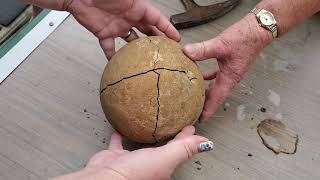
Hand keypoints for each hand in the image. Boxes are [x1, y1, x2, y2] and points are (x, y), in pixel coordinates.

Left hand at [26, 0, 179, 58]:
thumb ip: (136, 1)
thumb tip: (148, 7)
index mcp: (136, 7)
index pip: (156, 19)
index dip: (167, 28)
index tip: (176, 38)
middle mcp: (129, 18)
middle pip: (147, 31)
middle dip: (158, 40)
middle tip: (167, 51)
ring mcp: (117, 26)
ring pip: (132, 41)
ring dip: (139, 49)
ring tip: (148, 60)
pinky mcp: (104, 33)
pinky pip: (110, 47)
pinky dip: (113, 56)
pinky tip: (118, 64)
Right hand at [53, 126, 212, 179]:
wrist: (105, 178)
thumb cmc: (134, 174)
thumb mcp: (164, 158)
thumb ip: (183, 148)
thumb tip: (206, 143)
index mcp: (163, 165)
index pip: (179, 148)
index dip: (186, 137)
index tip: (190, 125)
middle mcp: (149, 164)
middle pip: (162, 146)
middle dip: (169, 134)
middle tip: (172, 122)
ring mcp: (132, 160)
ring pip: (142, 145)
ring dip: (148, 135)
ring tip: (151, 124)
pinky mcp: (116, 156)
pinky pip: (119, 142)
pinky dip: (120, 135)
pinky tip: (121, 127)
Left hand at [183, 15, 272, 121]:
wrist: (258, 30)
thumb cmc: (245, 38)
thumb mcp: (221, 45)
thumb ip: (203, 49)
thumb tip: (187, 52)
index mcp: (230, 78)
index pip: (217, 98)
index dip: (208, 110)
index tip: (200, 119)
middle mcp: (230, 78)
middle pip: (215, 95)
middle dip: (204, 104)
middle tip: (192, 111)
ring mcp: (230, 72)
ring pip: (215, 86)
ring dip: (205, 92)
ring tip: (193, 96)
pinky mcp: (230, 64)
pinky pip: (216, 76)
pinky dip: (207, 77)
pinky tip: (200, 75)